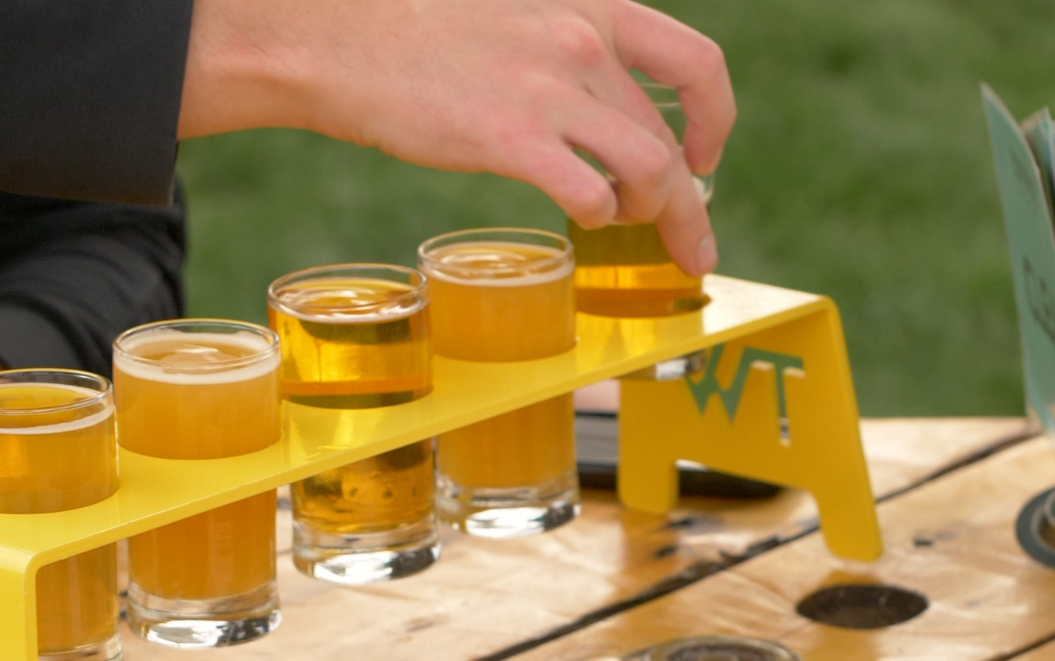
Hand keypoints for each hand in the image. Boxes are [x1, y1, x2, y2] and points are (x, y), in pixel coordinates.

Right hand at [180, 0, 731, 275]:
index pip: (698, 62)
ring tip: (633, 229)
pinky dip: (602, 216)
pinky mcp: (512, 138)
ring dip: (656, 212)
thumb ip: (565, 51)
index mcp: (592, 7)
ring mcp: (551, 90)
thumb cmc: (414, 34)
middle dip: (686, 199)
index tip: (705, 157)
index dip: (716, 119)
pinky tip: (585, 221)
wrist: (338, 38)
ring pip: (651, 169)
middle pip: (668, 136)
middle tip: (686, 242)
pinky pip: (593, 193)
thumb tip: (599, 109)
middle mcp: (584, 41)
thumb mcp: (515, 18)